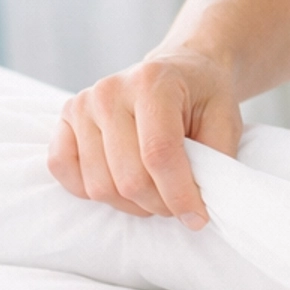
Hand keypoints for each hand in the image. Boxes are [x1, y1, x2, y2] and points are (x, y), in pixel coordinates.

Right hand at [48, 51, 242, 228]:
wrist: (179, 70)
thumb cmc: (203, 96)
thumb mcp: (226, 118)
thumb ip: (215, 159)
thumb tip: (199, 207)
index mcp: (153, 82)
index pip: (159, 153)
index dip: (179, 195)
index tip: (197, 218)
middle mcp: (110, 90)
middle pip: (129, 177)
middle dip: (159, 204)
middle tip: (178, 204)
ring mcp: (82, 104)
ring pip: (99, 185)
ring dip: (131, 204)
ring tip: (154, 193)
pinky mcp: (64, 119)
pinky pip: (63, 170)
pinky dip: (91, 191)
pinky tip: (120, 184)